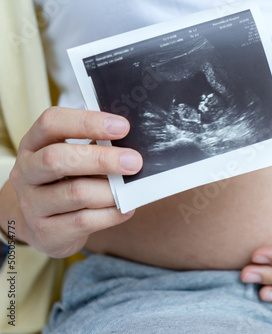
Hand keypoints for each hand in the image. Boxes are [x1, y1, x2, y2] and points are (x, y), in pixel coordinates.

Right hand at [6, 107, 142, 257]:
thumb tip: (131, 149)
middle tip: (134, 162)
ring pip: (76, 193)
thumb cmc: (67, 182)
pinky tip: (126, 208)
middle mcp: (25, 172)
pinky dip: (111, 214)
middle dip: (102, 159)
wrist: (44, 226)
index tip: (123, 127)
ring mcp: (31, 204)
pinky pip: (84, 221)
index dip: (88, 122)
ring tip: (130, 189)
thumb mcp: (73, 159)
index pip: (52, 122)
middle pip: (58, 158)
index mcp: (33, 144)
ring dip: (110, 190)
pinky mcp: (46, 232)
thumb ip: (96, 148)